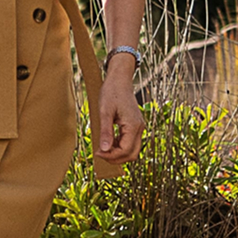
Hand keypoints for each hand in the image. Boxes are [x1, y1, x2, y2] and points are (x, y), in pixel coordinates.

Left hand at [90, 65, 143, 179]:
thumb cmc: (111, 92)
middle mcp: (139, 128)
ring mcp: (138, 127)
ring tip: (102, 148)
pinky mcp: (135, 126)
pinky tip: (108, 141)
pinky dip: (120, 146)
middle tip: (100, 154)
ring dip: (118, 153)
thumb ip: (106, 132)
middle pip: (132, 154)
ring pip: (132, 150)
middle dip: (116, 158)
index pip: (125, 150)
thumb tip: (104, 150)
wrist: (119, 79)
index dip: (111, 156)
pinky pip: (130, 142)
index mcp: (133, 126)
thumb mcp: (105, 112)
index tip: (97, 152)